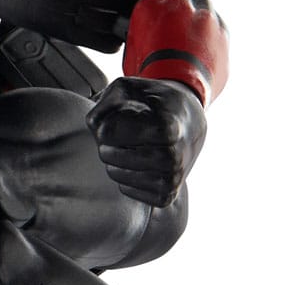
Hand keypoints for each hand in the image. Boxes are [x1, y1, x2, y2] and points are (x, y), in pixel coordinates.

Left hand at [86, 77, 206, 206]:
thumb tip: (94, 126)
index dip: (105, 125)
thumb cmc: (154, 103)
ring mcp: (172, 179)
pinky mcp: (167, 195)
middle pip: (109, 156)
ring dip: (112, 161)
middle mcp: (173, 156)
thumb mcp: (130, 88)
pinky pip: (126, 190)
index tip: (117, 120)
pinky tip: (136, 164)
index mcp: (167, 126)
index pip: (109, 132)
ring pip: (115, 175)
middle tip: (117, 137)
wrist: (190, 122)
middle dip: (105, 144)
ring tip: (126, 149)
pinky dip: (123, 177)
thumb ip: (106, 102)